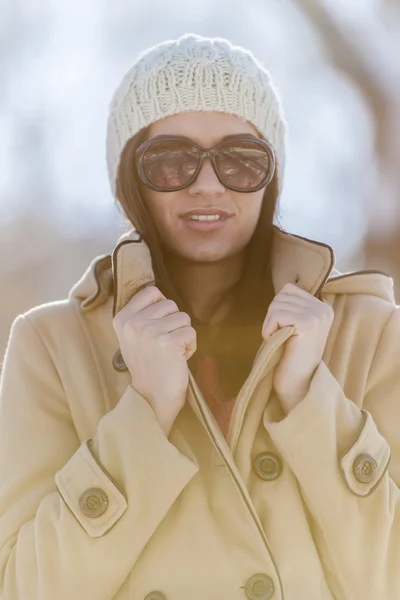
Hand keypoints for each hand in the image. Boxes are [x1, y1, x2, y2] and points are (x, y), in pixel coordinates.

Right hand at [113, 286, 196, 435]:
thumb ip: (141, 314)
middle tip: (164, 345)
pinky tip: (178, 359)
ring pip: (183, 317)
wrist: (152, 397)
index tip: (158, 325)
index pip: (151, 291)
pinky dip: (190, 346)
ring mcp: (149, 332)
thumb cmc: (148, 365)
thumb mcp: (133, 336)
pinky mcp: (168, 343)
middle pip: (170, 304)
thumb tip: (159, 294)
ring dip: (183, 335)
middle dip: (174, 323)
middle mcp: (133, 324)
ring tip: (171, 352)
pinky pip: (191, 332)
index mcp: (122, 319)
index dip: (161, 306)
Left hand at [262, 283, 333, 413]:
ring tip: (282, 341)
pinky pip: (275, 315)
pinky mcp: (307, 323)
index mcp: (323, 306)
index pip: (288, 289)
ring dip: (270, 325)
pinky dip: (269, 330)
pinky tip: (279, 342)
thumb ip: (293, 305)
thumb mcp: (295, 324)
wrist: (297, 383)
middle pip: (280, 296)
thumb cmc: (290, 354)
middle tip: (282, 338)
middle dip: (272, 317)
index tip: (286, 330)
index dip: (277, 309)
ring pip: (276, 304)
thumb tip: (284, 286)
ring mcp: (317, 315)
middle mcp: (324, 308)